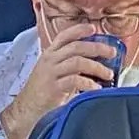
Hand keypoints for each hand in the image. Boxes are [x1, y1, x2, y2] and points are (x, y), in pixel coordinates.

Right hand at [0, 19, 113, 138]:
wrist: (26, 110)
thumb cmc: (43, 92)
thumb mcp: (54, 73)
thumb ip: (70, 65)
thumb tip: (97, 64)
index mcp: (50, 54)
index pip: (64, 36)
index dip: (79, 30)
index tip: (94, 28)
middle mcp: (50, 60)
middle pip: (76, 47)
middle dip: (97, 48)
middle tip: (112, 53)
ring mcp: (51, 73)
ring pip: (78, 62)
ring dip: (97, 67)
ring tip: (108, 74)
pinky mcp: (53, 88)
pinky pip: (74, 81)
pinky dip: (89, 84)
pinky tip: (97, 88)